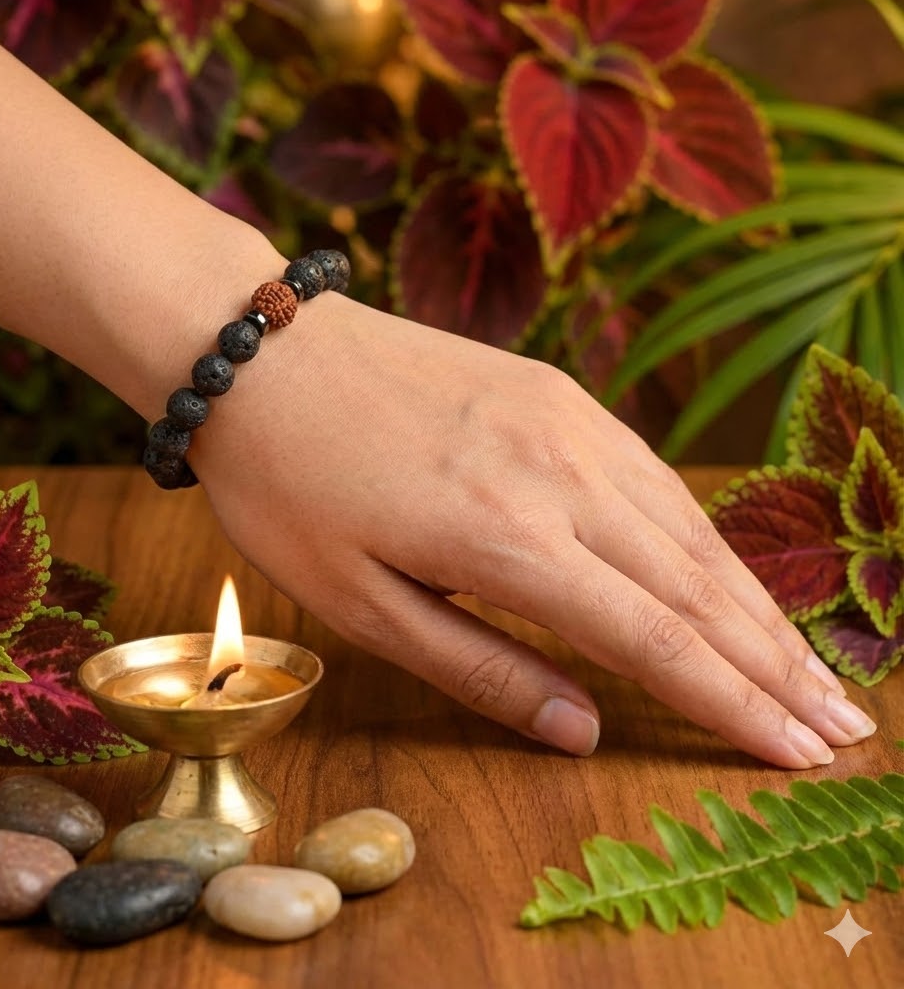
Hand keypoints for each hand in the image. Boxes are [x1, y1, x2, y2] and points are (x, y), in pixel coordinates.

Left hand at [189, 295, 876, 767]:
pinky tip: (722, 570)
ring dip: (754, 601)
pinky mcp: (557, 389)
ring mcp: (566, 420)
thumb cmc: (291, 488)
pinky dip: (702, 533)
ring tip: (806, 664)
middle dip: (774, 663)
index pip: (655, 640)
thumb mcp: (361, 604)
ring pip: (688, 525)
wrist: (265, 354)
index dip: (732, 703)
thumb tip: (585, 729)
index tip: (796, 752)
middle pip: (696, 585)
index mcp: (507, 539)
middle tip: (840, 722)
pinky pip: (652, 473)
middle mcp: (560, 473)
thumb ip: (482, 669)